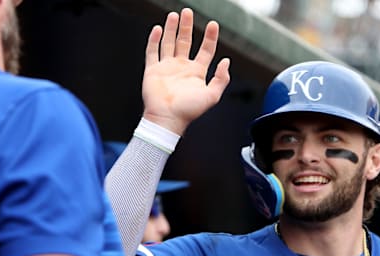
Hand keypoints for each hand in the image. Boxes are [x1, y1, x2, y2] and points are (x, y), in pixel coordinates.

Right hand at [141, 8, 230, 134]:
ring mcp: (167, 68)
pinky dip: (154, 40)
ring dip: (171, 29)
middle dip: (187, 27)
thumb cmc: (189, 111)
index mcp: (196, 73)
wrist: (167, 119)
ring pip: (169, 43)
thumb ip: (221, 79)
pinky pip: (152, 52)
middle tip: (188, 12)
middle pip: (185, 41)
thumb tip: (227, 62)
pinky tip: (157, 29)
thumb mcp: (212, 96)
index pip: (205, 50)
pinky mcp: (153, 70)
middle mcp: (182, 68)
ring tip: (174, 15)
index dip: (210, 37)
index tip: (213, 25)